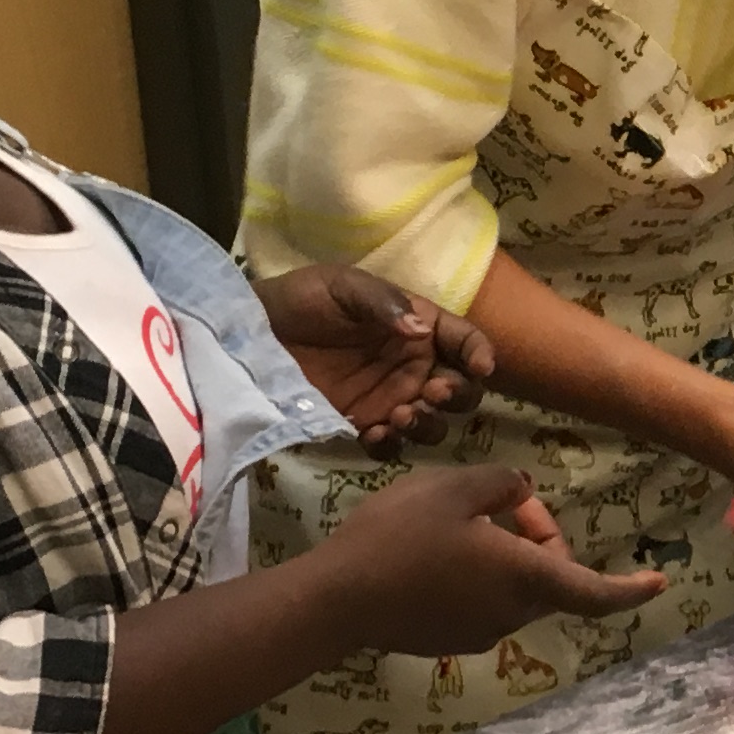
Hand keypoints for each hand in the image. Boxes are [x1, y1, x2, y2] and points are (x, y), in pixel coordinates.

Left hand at [257, 264, 497, 453]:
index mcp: (420, 327)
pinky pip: (392, 445)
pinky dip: (392, 446)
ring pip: (434, 423)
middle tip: (432, 392)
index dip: (480, 353)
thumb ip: (383, 304)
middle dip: (458, 394)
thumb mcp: (343, 286)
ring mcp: (391, 399)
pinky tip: (374, 435)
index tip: (480, 367)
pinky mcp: (364, 424)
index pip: (465, 341)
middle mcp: (414, 366)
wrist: (252, 334)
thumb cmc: (303, 300)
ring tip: (400, 417)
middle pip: (461, 389)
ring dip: (428, 424)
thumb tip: (420, 330)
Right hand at [314, 464, 665, 654]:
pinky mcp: (449, 640)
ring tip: (458, 520)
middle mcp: (512, 614)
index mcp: (526, 578)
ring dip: (506, 554)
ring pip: (515, 588)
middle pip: (551, 577)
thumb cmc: (399, 536)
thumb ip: (502, 485)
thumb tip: (523, 494)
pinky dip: (480, 575)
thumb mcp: (454, 487)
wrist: (336, 598)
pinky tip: (435, 550)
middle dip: (540, 537)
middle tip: (503, 501)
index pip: (595, 592)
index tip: (658, 582)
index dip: (630, 589)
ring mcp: (480, 633)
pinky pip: (483, 602)